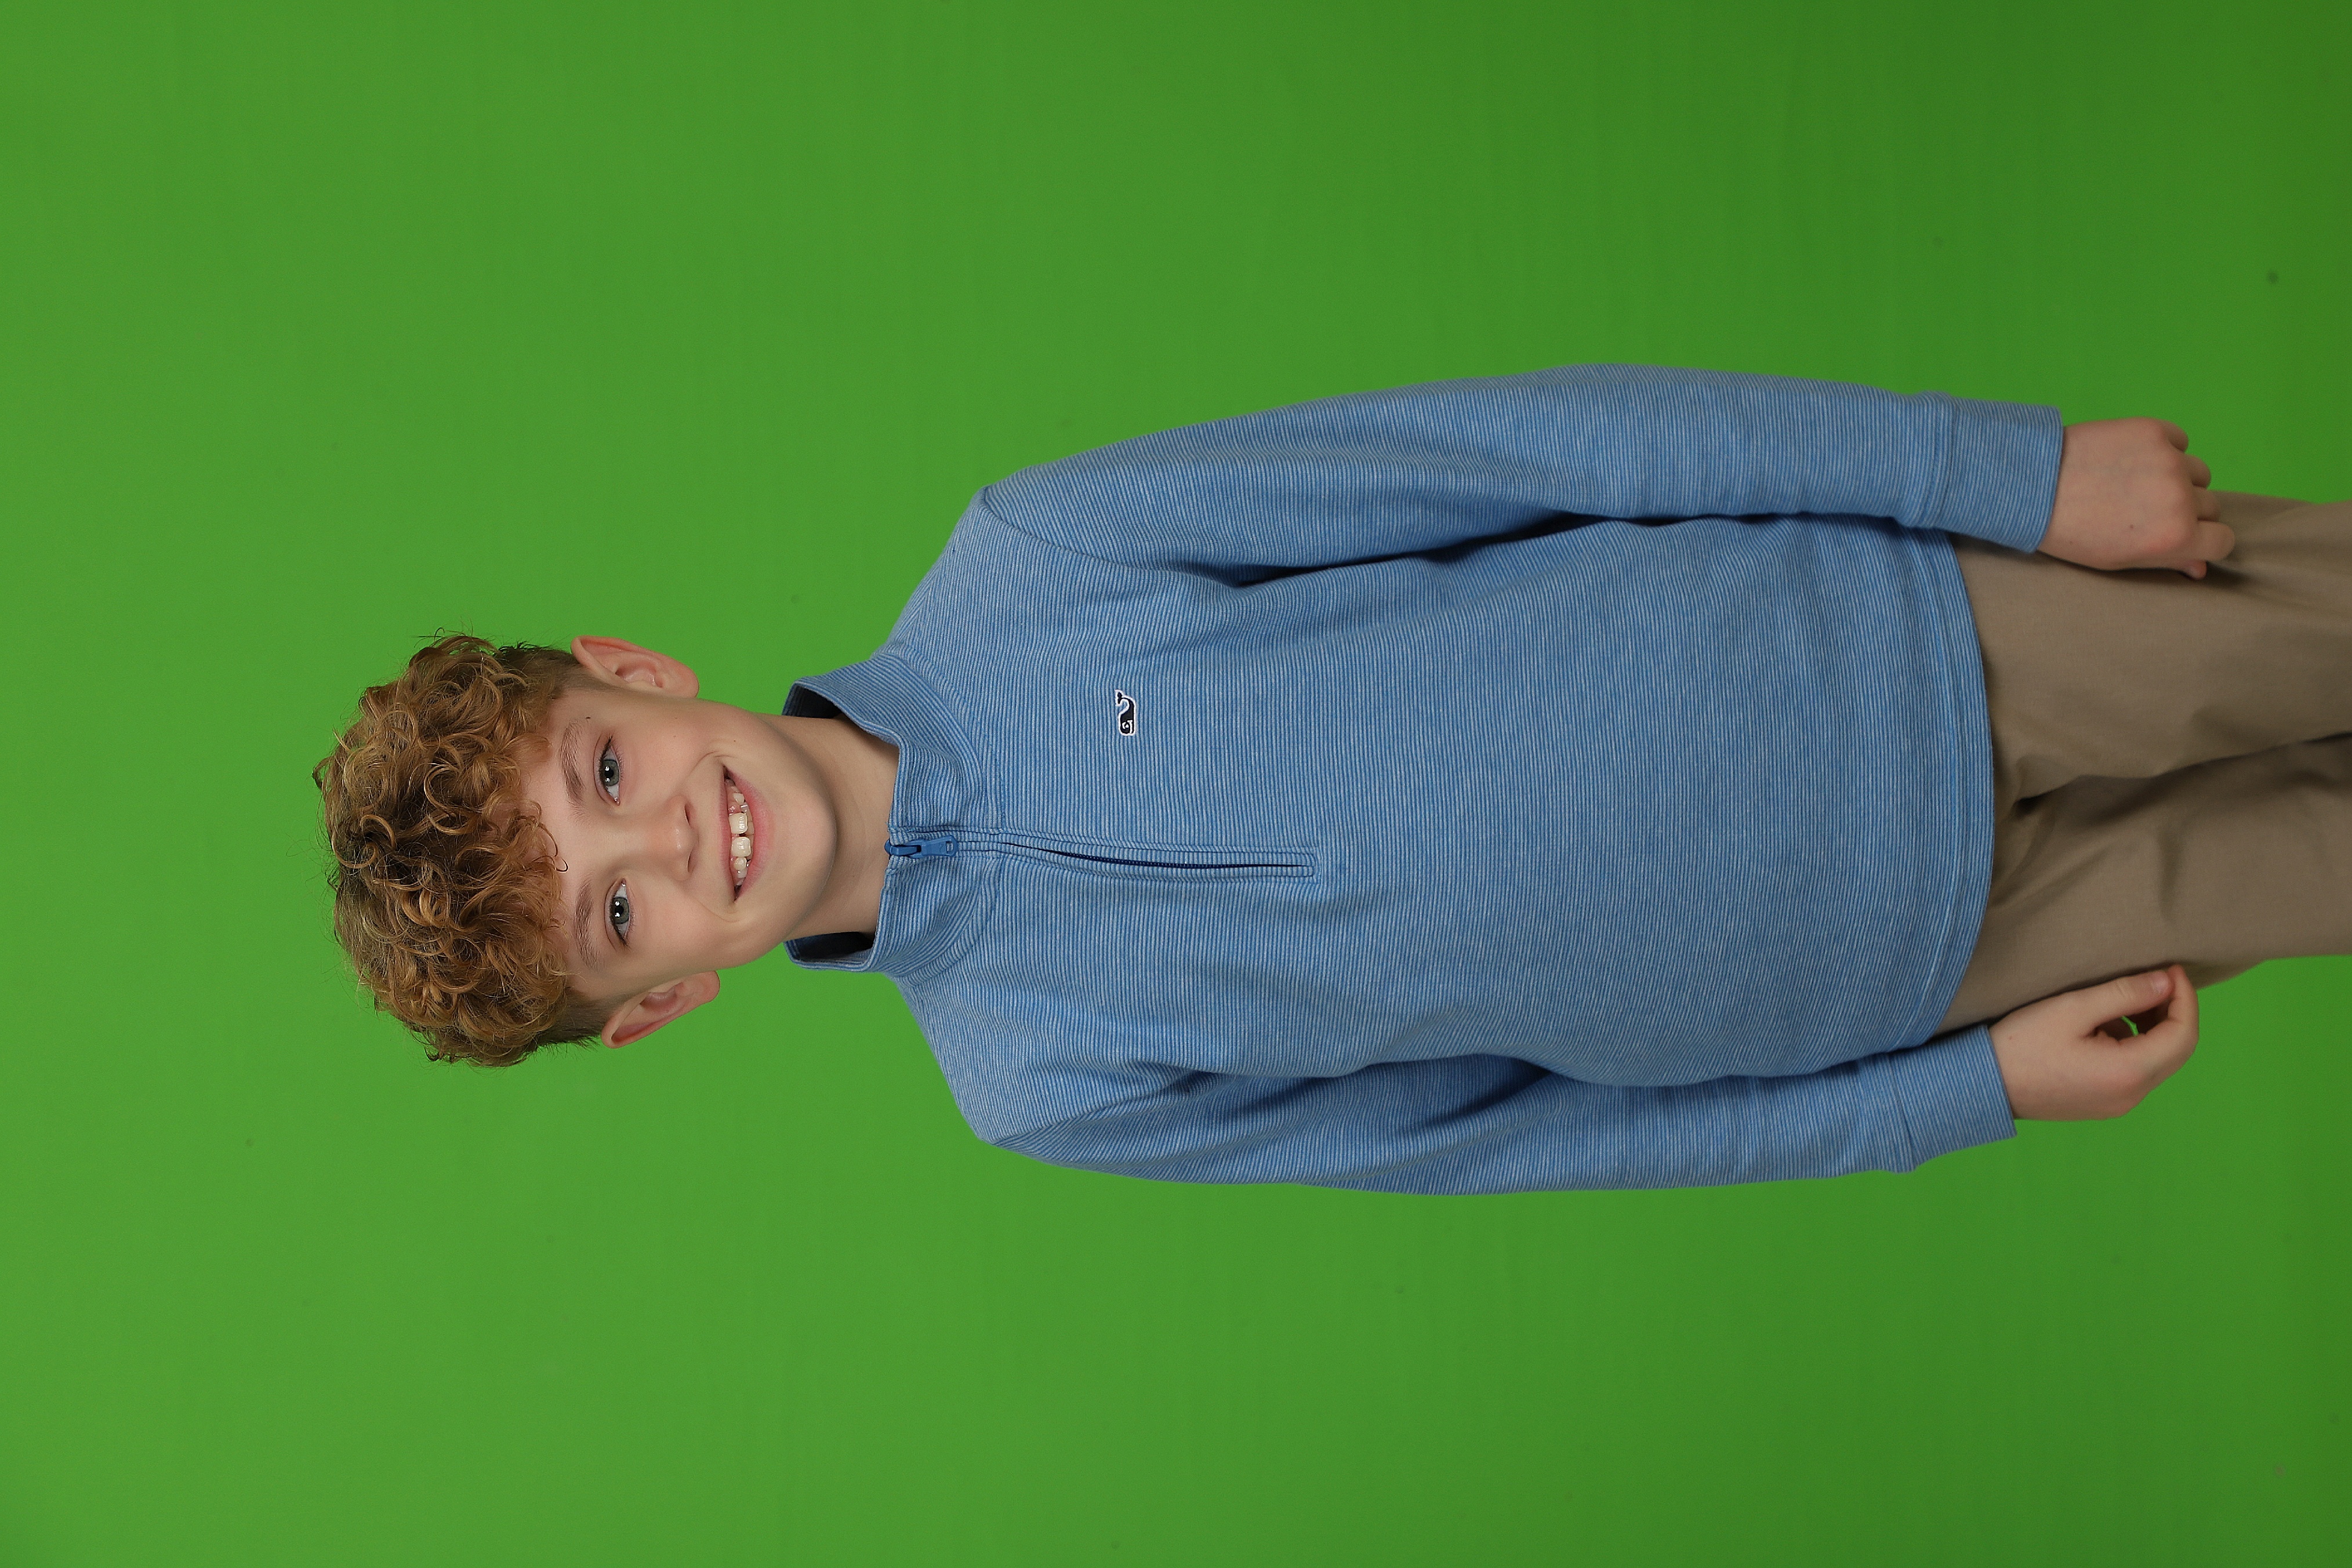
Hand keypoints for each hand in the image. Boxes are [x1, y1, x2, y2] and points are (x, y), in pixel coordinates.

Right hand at [1989, 965, 2198, 1119]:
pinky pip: (2138, 1071)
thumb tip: (2165, 982)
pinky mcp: (2104, 1103)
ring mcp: (2119, 1104)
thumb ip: (2124, 994)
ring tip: (2130, 998)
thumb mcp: (2071, 1009)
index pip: (2182, 1034)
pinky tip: (2108, 1024)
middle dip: (2174, 1011)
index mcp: (2127, 1072)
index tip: (2171, 969)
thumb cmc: (2021, 1044)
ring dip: (2156, 1027)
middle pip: (2177, 1050)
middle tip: (2158, 979)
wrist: (1982, 1085)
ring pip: (2159, 1061)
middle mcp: (2131, 1095)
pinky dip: (2137, 1043)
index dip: (2185, 998)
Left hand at [2040, 418, 2231, 577]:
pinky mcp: (2155, 430)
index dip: (2203, 541)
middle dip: (2187, 511)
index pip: (2223, 540)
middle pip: (2210, 506)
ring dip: (2179, 479)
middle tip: (2146, 511)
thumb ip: (2166, 561)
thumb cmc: (2070, 531)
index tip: (2183, 536)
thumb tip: (2201, 566)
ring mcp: (2170, 460)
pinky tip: (2133, 458)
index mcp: (2176, 536)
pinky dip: (2166, 448)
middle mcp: (2181, 498)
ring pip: (2199, 473)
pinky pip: (2180, 440)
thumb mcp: (2118, 560)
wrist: (2031, 486)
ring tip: (2137, 484)